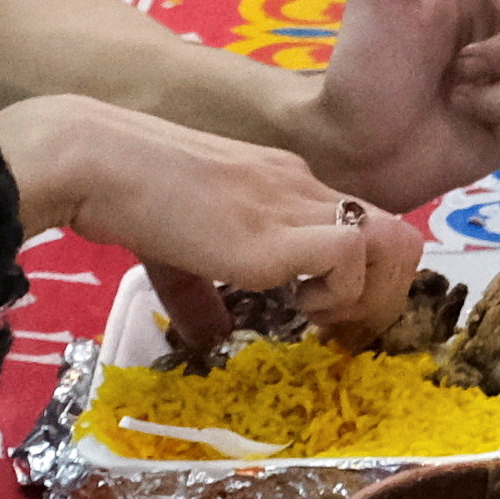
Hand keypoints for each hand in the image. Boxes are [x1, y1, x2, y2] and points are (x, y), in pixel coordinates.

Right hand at [0, 97, 419, 345]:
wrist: (100, 161)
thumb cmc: (126, 196)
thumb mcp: (175, 251)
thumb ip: (199, 292)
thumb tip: (209, 337)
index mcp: (285, 183)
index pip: (363, 223)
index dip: (362, 276)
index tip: (323, 310)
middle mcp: (303, 187)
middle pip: (399, 232)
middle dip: (384, 291)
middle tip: (333, 324)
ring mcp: (294, 204)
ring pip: (392, 241)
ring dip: (367, 296)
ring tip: (314, 315)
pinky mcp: (276, 232)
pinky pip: (349, 255)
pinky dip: (336, 294)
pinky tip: (294, 307)